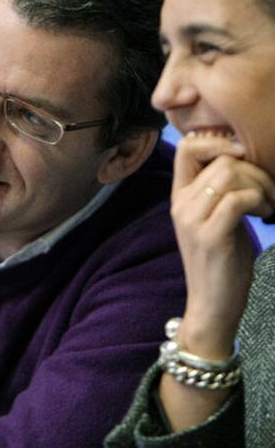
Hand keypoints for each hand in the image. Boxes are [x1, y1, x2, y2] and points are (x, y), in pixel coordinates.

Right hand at [172, 134, 274, 357]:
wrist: (211, 306)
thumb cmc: (220, 261)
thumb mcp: (214, 219)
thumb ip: (219, 189)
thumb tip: (242, 157)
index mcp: (180, 197)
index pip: (187, 147)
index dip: (217, 141)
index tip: (242, 157)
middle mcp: (181, 204)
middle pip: (220, 159)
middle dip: (255, 169)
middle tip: (268, 191)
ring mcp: (193, 220)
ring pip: (230, 174)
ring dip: (261, 184)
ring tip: (267, 204)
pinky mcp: (210, 236)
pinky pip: (238, 198)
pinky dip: (260, 200)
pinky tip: (264, 213)